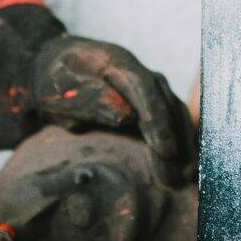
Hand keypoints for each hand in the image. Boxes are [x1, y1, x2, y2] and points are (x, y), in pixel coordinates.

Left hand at [30, 34, 191, 183]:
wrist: (55, 67)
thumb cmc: (54, 80)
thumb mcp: (59, 87)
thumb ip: (88, 98)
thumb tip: (126, 115)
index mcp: (115, 62)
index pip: (143, 88)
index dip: (157, 118)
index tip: (166, 150)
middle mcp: (139, 72)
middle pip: (166, 102)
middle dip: (175, 139)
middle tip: (179, 176)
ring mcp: (147, 87)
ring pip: (175, 113)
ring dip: (184, 144)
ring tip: (185, 178)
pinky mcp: (150, 103)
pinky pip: (171, 121)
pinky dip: (180, 142)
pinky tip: (184, 167)